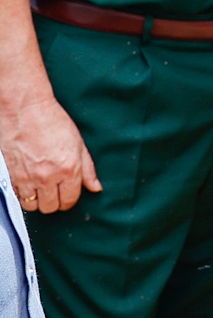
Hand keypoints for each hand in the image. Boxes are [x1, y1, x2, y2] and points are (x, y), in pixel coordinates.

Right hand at [2, 94, 99, 213]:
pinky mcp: (12, 176)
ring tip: (43, 190)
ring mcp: (28, 178)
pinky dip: (24, 195)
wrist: (25, 110)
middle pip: (51, 207)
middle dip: (55, 202)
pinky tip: (30, 184)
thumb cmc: (51, 121)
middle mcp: (48, 177)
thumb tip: (95, 187)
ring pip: (33, 206)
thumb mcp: (79, 144)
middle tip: (56, 192)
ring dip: (39, 201)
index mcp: (68, 169)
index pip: (70, 200)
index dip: (70, 200)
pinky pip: (18, 197)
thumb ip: (88, 169)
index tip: (69, 195)